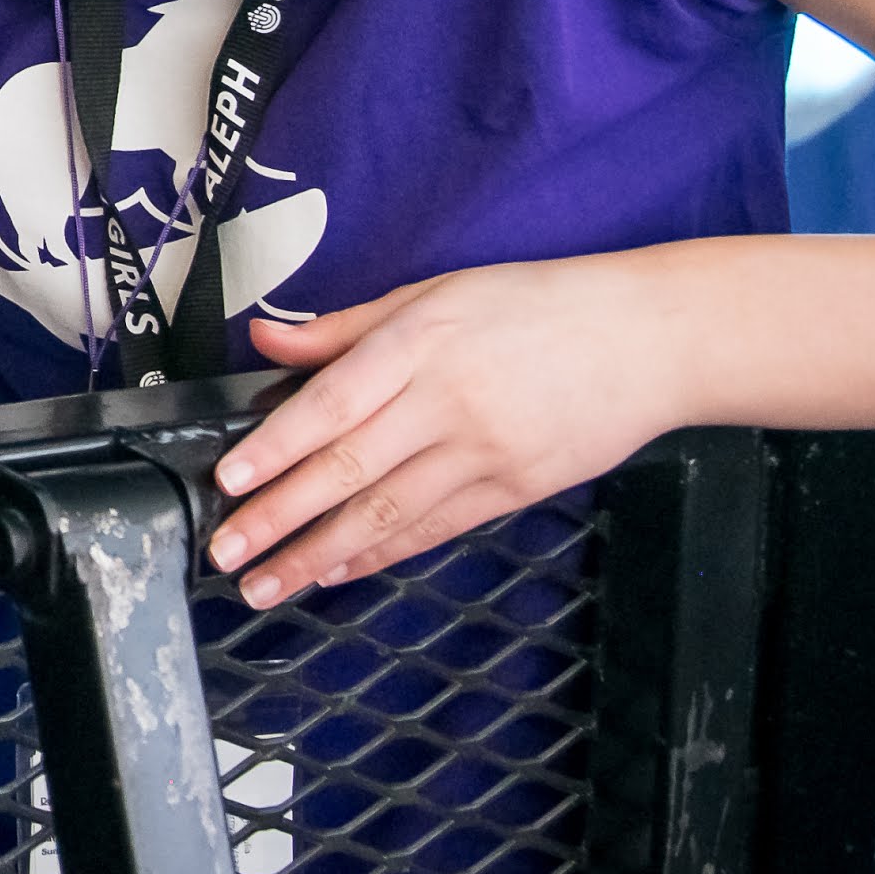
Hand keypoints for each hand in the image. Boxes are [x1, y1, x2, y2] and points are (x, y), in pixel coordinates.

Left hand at [211, 259, 684, 609]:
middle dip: (280, 518)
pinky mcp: (515, 490)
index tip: (229, 482)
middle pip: (349, 469)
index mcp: (419, 344)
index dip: (276, 448)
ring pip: (386, 513)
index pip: (331, 405)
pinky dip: (382, 555)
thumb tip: (268, 339)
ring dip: (320, 554)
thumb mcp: (434, 291)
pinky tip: (339, 571)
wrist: (646, 340)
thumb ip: (344, 326)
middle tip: (228, 553)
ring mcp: (484, 453)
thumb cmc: (537, 305)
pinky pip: (435, 529)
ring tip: (269, 582)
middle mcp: (447, 403)